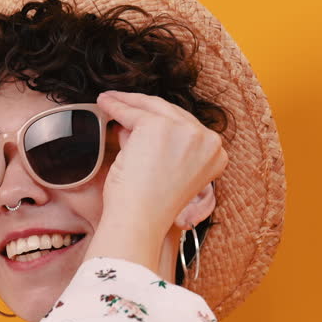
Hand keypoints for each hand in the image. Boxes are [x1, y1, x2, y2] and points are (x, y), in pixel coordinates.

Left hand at [89, 91, 226, 267]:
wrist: (140, 220)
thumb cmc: (150, 205)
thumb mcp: (167, 169)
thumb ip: (160, 144)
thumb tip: (133, 122)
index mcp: (216, 155)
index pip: (188, 128)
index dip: (164, 120)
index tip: (146, 115)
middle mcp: (208, 140)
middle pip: (172, 113)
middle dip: (144, 107)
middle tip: (122, 101)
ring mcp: (186, 131)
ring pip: (152, 107)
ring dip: (128, 102)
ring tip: (110, 100)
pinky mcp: (159, 125)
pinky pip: (132, 111)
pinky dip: (116, 106)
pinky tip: (105, 103)